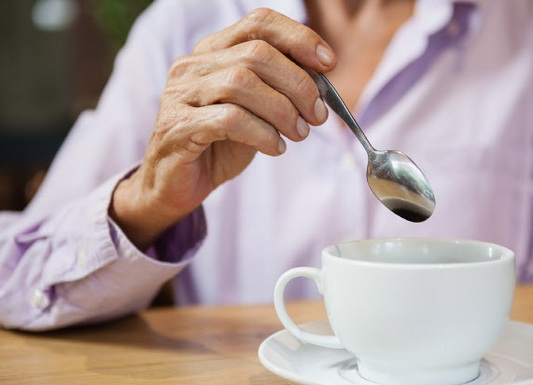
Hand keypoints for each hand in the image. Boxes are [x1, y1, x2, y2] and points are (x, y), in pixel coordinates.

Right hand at [110, 8, 334, 248]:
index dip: (299, 37)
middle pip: (257, 54)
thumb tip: (322, 82)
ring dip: (282, 111)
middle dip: (298, 84)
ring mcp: (181, 94)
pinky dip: (262, 134)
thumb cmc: (219, 146)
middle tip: (317, 115)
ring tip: (298, 133)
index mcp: (214, 52)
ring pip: (242, 83)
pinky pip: (229, 119)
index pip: (259, 23)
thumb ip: (279, 91)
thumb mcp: (256, 113)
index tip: (328, 63)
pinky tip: (275, 147)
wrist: (176, 185)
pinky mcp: (178, 126)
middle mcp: (194, 65)